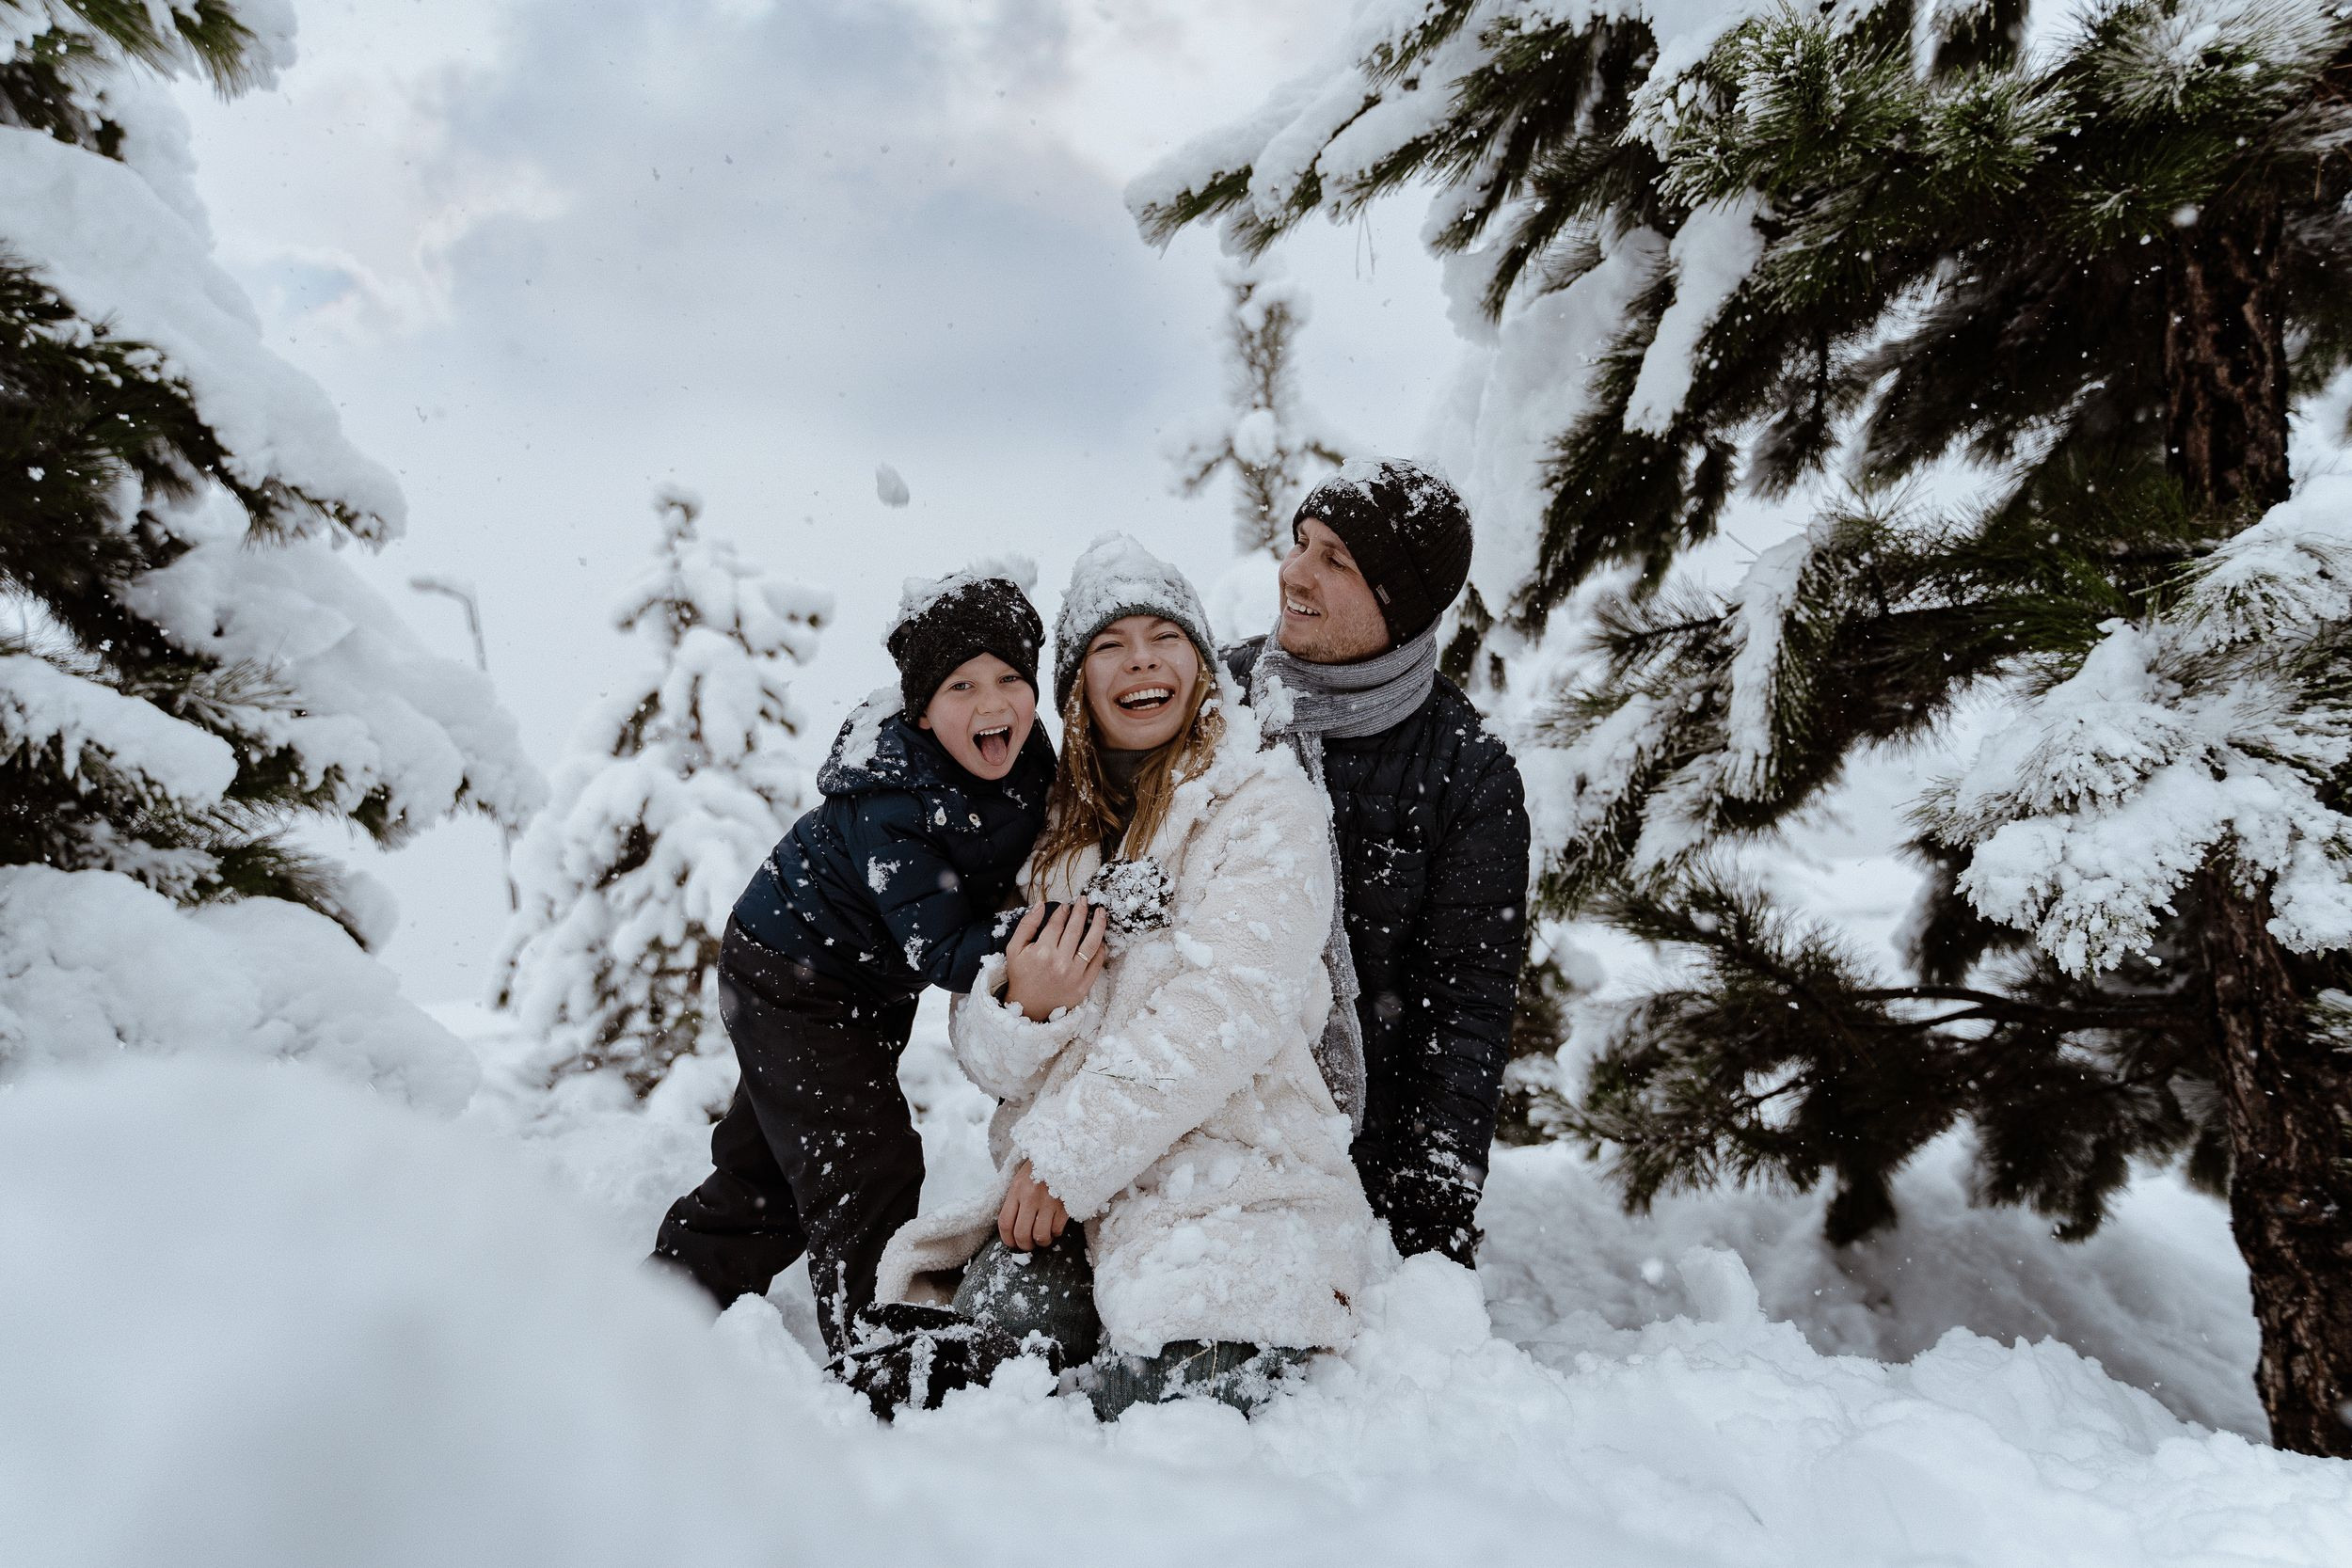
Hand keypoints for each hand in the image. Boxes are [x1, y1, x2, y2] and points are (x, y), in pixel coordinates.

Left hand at [998, 1159, 1067, 1250]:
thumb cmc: (1039, 1168)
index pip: (1005, 1223)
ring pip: (1040, 1235)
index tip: (1012, 1244)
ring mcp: (1049, 1201)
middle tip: (1028, 1245)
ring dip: (1041, 1242)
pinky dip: (1055, 1233)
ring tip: (1042, 1238)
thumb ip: (1014, 1200)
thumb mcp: (1021, 1179)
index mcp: (1016, 1189)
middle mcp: (1030, 1196)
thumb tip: (1011, 1228)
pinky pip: (1057, 1229)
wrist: (1063, 1152)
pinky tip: (1055, 1226)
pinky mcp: (1065, 1204)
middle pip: (1021, 1233)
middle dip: (1024, 1245)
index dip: (1007, 1239)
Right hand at [1003, 898, 1108, 1021]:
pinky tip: (1101, 938)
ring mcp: (1073, 974)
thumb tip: (1040, 904)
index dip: (1063, 912)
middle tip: (1085, 900)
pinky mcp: (1083, 985)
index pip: (1057, 924)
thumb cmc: (1021, 976)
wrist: (1028, 1007)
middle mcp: (1059, 962)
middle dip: (1081, 911)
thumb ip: (1027, 925)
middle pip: (1075, 929)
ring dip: (1098, 925)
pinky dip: (1100, 949)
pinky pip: (1097, 963)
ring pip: (1091, 944)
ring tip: (1101, 912)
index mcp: (1041, 951)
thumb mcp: (1014, 949)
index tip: (1066, 905)